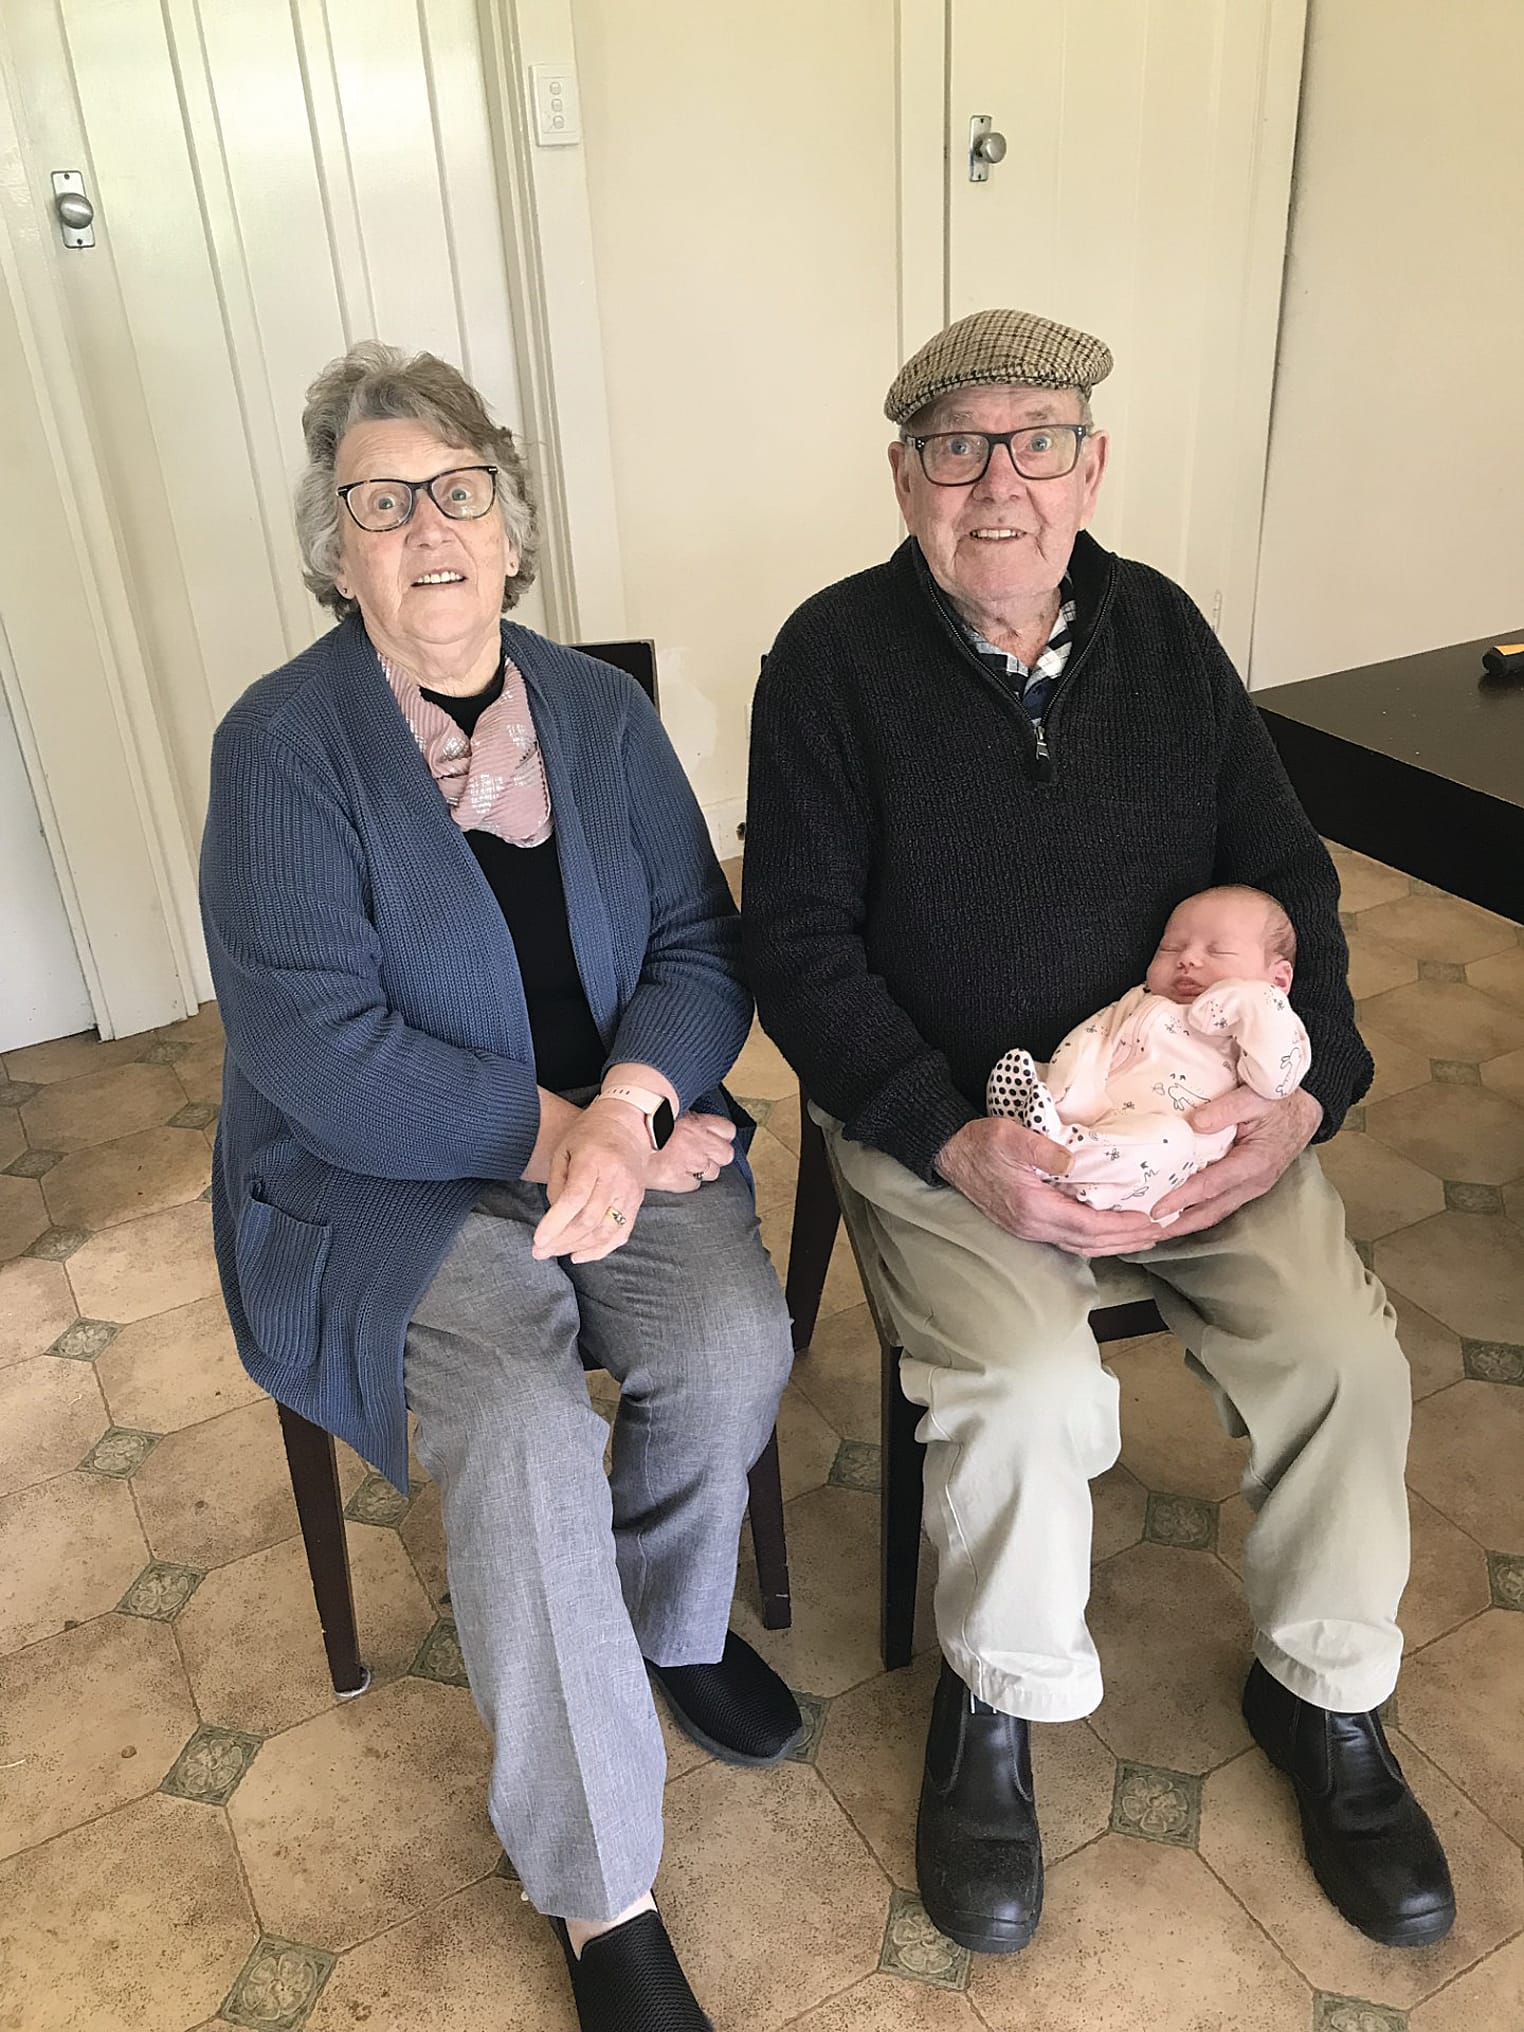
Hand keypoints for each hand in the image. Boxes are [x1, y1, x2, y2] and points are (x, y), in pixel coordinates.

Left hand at [532, 1098, 649, 1262]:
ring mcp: (630, 1193)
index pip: (575, 1199)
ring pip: (604, 1232)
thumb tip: (555, 1217)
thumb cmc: (590, 1135)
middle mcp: (616, 1179)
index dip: (555, 1223)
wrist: (628, 1125)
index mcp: (594, 1161)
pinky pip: (620, 1234)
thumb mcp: (563, 1149)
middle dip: (561, 1241)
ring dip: (577, 1247)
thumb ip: (557, 1183)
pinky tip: (578, 1255)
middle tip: (539, 1251)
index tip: (538, 1240)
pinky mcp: (637, 1203)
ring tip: (554, 1252)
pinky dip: (599, 1250)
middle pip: (589, 1221)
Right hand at [646, 1110, 737, 1192]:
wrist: (621, 1136)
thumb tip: (688, 1120)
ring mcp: (691, 1162)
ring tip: (689, 1166)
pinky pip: (694, 1185)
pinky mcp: (678, 1179)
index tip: (714, 1138)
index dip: (721, 1136)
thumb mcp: (668, 1111)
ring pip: (714, 1172)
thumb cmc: (639, 1120)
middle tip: (703, 1154)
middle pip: (726, 1153)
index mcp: (696, 1122)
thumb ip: (684, 1118)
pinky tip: (677, 1176)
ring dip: (704, 1169)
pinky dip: (688, 1182)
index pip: (727, 1130)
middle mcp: (698, 1142)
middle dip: (717, 1155)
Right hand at [935, 1118, 1161, 1256]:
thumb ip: (1042, 1148)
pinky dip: (1096, 1239)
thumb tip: (1073, 1161)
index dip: (1121, 1226)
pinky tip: (1109, 1233)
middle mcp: (1033, 1226)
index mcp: (1033, 1207)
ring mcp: (1029, 1229)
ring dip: (1114, 1244)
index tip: (1149, 1221)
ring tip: (1142, 1237)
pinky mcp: (1028, 1225)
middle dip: (1126, 1240)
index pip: (1087, 1225)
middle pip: (1089, 1243)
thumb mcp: (1010, 1135)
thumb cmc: (980, 1142)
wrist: (950, 1153)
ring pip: (1081, 1246)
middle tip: (1159, 1233)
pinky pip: (1070, 1239)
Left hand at [1150, 1086, 1322, 1237]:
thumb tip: (1194, 1124)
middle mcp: (1253, 1183)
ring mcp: (1251, 1188)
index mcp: (1255, 1163)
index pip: (1211, 1186)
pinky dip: (1195, 1213)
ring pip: (1213, 1212)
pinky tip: (1175, 1214)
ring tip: (1154, 1231)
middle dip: (1177, 1225)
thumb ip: (1226, 1109)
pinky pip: (1217, 1204)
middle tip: (1145, 1233)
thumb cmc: (1281, 1102)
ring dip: (1184, 1224)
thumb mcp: (1256, 1097)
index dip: (1182, 1198)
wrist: (1306, 1110)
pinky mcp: (1246, 1186)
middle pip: (1210, 1211)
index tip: (1156, 1210)